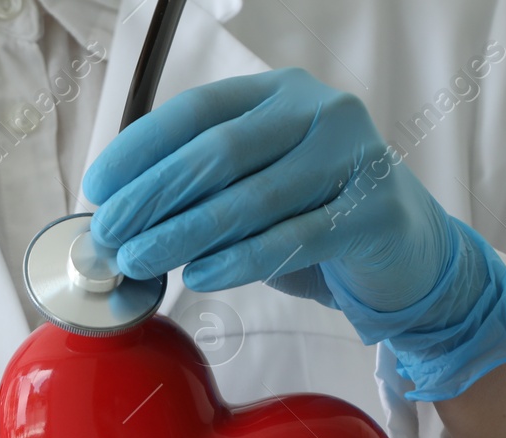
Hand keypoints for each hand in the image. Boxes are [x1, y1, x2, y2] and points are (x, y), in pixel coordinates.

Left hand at [84, 70, 505, 401]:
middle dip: (153, 196)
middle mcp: (320, 113)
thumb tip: (120, 216)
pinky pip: (291, 239)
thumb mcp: (256, 187)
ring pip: (251, 198)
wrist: (407, 252)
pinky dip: (239, 260)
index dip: (140, 148)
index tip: (98, 187)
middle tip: (110, 233)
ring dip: (184, 234)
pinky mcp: (372, 213)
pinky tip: (199, 276)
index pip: (197, 111)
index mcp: (281, 94)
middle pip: (219, 153)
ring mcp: (352, 158)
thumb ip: (203, 188)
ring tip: (140, 261)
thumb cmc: (316, 217)